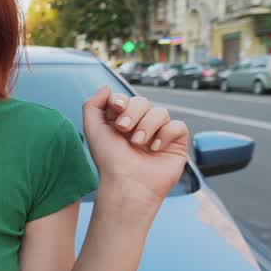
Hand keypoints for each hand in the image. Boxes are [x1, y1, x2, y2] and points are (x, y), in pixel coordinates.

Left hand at [82, 86, 189, 205]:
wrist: (127, 184)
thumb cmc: (109, 160)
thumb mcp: (92, 129)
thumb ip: (92, 105)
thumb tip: (107, 87)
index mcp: (122, 122)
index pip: (126, 99)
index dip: (122, 100)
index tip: (116, 108)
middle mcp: (141, 126)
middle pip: (143, 101)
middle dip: (133, 112)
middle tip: (124, 129)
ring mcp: (159, 135)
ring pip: (161, 112)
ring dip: (147, 125)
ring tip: (138, 143)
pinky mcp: (176, 144)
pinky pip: (178, 126)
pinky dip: (165, 134)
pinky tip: (154, 149)